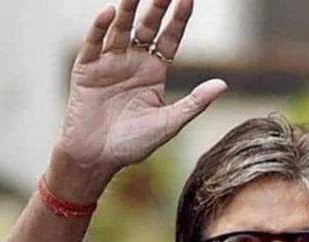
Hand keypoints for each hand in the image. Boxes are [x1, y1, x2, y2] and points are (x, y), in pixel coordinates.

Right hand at [46, 0, 227, 203]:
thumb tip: (223, 84)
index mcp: (154, 72)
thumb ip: (194, 103)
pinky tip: (109, 13)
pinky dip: (99, 28)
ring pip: (120, 29)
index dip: (178, 19)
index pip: (169, 38)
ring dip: (128, 9)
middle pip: (146, 27)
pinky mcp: (86, 69)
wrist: (96, 159)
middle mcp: (132, 62)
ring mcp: (108, 63)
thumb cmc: (133, 145)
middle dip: (155, 6)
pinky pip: (93, 44)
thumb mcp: (168, 124)